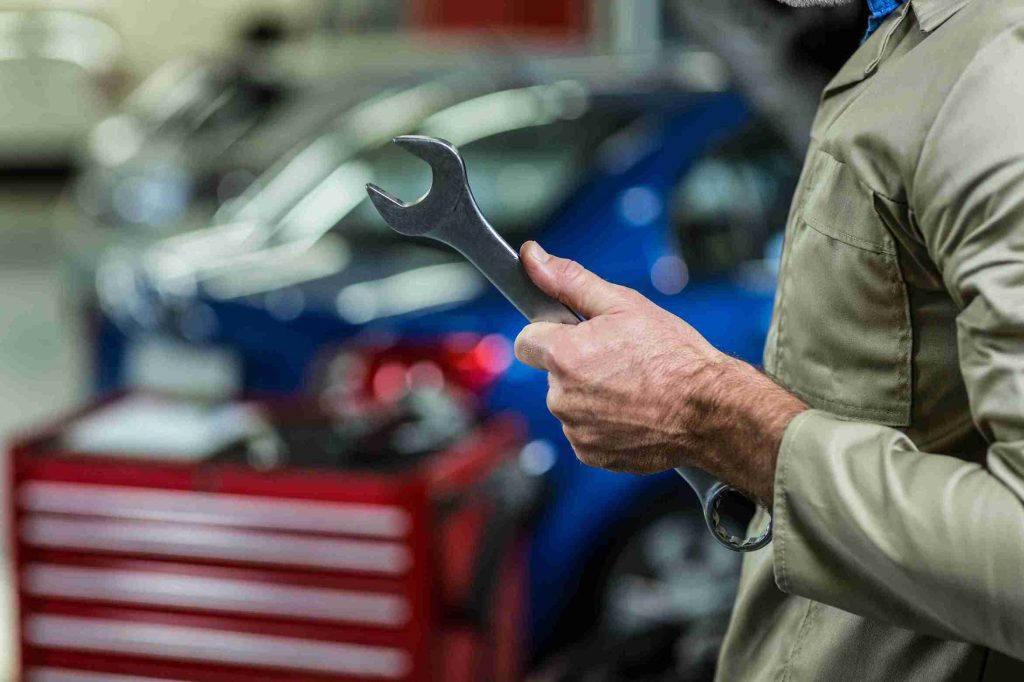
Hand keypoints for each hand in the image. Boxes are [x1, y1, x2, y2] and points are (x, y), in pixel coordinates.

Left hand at [513, 241, 805, 504]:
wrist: (710, 412)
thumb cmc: (673, 356)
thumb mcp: (623, 304)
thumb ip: (569, 281)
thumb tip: (531, 257)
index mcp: (563, 355)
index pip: (526, 341)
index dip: (550, 334)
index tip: (575, 334)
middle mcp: (561, 397)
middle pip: (552, 373)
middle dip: (577, 364)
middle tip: (620, 359)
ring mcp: (575, 429)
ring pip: (570, 403)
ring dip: (591, 395)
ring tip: (633, 387)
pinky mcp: (590, 453)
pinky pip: (585, 431)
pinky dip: (604, 422)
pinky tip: (634, 412)